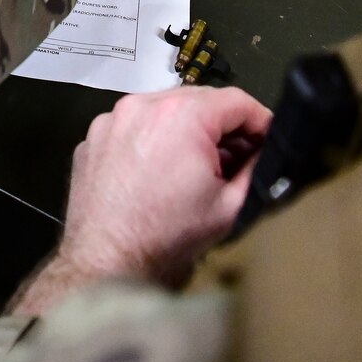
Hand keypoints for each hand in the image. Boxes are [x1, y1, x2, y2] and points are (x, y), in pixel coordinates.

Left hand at [10, 87, 271, 315]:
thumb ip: (256, 168)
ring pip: (164, 111)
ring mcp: (112, 119)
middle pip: (199, 100)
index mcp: (181, 115)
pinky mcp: (94, 136)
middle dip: (223, 127)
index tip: (267, 140)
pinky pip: (134, 126)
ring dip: (186, 131)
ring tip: (196, 169)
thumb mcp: (231, 205)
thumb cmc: (165, 236)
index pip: (237, 101)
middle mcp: (142, 106)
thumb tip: (263, 151)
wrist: (107, 260)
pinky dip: (152, 140)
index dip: (261, 122)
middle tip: (238, 158)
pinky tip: (160, 173)